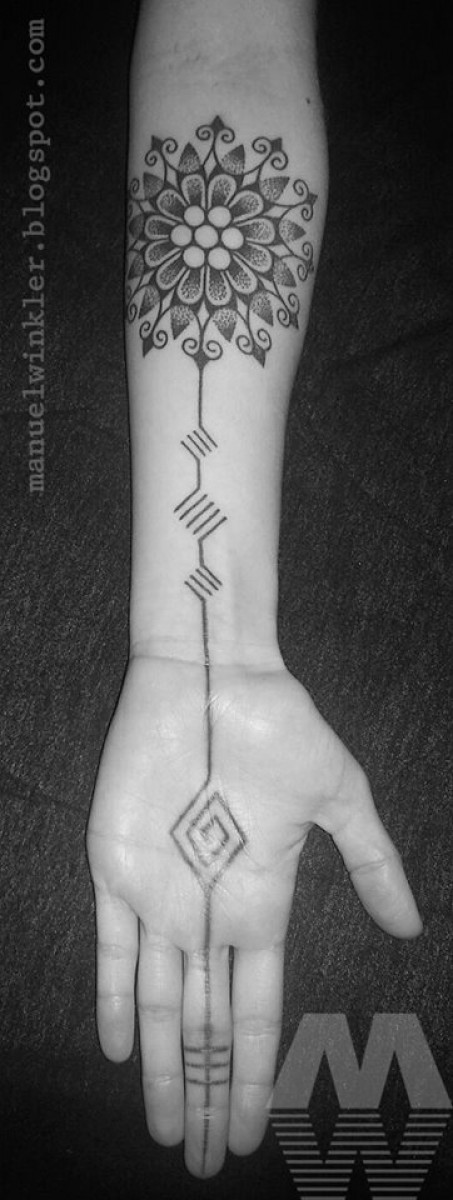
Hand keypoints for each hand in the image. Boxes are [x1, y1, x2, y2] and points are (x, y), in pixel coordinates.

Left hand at [86, 654, 421, 1176]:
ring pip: (156, 1002)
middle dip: (206, 1093)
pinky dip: (112, 999)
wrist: (214, 673)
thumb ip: (371, 863)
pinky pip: (109, 948)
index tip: (252, 1131)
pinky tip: (121, 1050)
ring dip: (162, 1069)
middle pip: (204, 1026)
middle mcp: (208, 912)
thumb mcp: (341, 798)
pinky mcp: (115, 866)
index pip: (255, 1011)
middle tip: (201, 1162)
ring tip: (167, 1129)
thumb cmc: (281, 728)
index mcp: (262, 903)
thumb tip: (414, 929)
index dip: (252, 1074)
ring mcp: (159, 894)